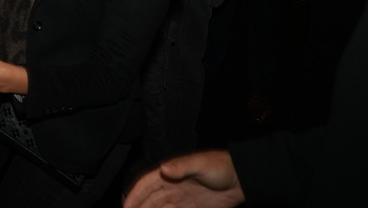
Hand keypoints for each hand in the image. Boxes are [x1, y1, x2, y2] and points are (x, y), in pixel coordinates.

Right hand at [123, 150, 245, 207]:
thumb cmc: (221, 166)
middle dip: (138, 207)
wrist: (241, 179)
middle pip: (150, 199)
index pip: (147, 184)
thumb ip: (182, 166)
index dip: (135, 194)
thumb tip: (163, 168)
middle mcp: (173, 186)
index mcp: (171, 173)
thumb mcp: (201, 164)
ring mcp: (181, 199)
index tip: (126, 206)